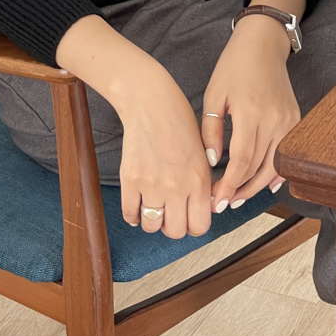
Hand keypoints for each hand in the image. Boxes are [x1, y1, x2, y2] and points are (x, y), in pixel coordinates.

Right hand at [114, 67, 213, 238]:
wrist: (151, 103)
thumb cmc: (179, 123)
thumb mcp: (203, 154)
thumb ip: (205, 184)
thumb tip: (205, 209)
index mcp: (199, 180)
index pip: (199, 226)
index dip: (193, 225)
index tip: (188, 217)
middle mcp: (177, 187)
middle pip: (175, 232)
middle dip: (173, 226)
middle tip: (170, 214)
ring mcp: (151, 184)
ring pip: (151, 226)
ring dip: (152, 221)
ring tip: (153, 207)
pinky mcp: (130, 179)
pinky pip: (130, 214)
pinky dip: (133, 215)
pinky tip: (137, 205)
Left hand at [202, 14, 300, 211]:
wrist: (262, 45)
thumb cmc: (234, 67)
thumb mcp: (214, 95)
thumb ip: (212, 130)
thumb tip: (213, 162)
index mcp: (251, 113)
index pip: (242, 161)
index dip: (229, 185)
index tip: (217, 200)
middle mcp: (274, 120)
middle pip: (259, 168)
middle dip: (240, 191)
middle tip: (223, 205)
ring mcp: (289, 121)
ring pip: (274, 166)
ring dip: (256, 186)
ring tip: (237, 198)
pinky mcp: (296, 120)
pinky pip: (286, 154)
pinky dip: (275, 172)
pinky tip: (263, 185)